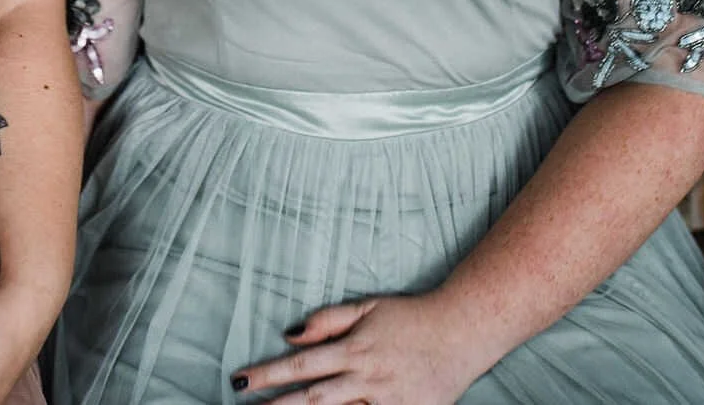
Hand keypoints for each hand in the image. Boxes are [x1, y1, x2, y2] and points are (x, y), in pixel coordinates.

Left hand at [231, 295, 490, 404]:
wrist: (462, 332)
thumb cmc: (411, 317)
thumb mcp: (367, 308)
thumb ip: (327, 320)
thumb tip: (290, 333)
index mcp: (353, 349)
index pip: (300, 364)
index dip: (268, 374)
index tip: (240, 380)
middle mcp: (366, 378)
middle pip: (313, 398)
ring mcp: (385, 400)